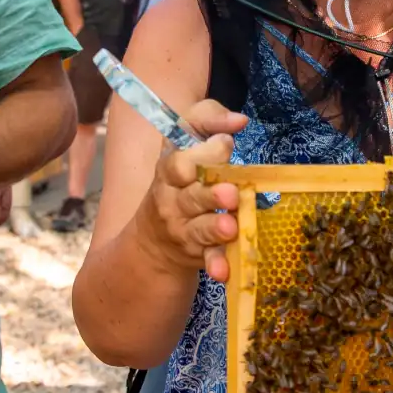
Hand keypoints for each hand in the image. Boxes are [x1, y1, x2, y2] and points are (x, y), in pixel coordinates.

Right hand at [132, 100, 249, 283]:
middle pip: (190, 196)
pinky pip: (207, 259)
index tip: (226, 145)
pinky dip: (215, 264)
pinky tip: (224, 271)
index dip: (203, 153)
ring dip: (215, 228)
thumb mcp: (184, 143)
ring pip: (200, 228)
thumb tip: (239, 120)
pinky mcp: (196, 253)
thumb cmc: (180, 180)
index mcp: (169, 170)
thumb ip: (208, 120)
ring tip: (230, 226)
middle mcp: (172, 200)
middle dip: (210, 194)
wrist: (154, 240)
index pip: (179, 161)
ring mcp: (183, 229)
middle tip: (230, 193)